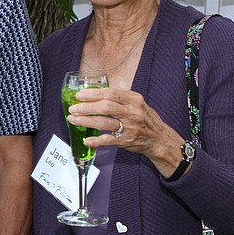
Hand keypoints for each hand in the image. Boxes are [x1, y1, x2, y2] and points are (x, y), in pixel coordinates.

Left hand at [67, 87, 183, 175]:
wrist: (160, 139)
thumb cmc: (145, 119)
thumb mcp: (136, 103)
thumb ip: (119, 98)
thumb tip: (95, 93)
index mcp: (134, 99)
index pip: (111, 93)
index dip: (93, 94)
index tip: (80, 95)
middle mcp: (132, 112)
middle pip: (105, 107)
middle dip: (86, 107)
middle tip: (73, 108)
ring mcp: (130, 127)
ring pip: (104, 123)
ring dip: (86, 121)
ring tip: (73, 119)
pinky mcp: (126, 141)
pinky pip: (108, 140)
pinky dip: (96, 141)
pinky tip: (86, 140)